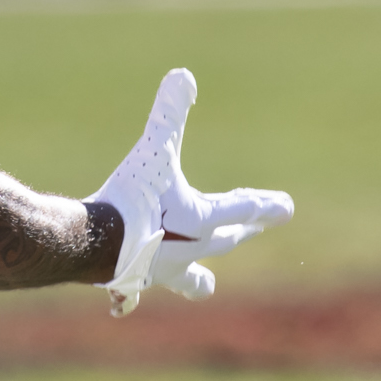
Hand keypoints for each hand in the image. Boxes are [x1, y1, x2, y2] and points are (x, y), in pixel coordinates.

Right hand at [87, 68, 293, 316]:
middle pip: (223, 239)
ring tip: (207, 283)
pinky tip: (123, 306)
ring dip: (200, 275)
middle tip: (253, 228)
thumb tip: (184, 74)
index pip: (240, 206)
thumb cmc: (129, 199)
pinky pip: (134, 295)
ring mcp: (162, 271)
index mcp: (200, 218)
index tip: (286, 208)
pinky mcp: (130, 284)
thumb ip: (168, 115)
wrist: (94, 246)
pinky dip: (130, 298)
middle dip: (239, 231)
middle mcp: (190, 249)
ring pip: (191, 276)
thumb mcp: (153, 151)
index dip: (263, 204)